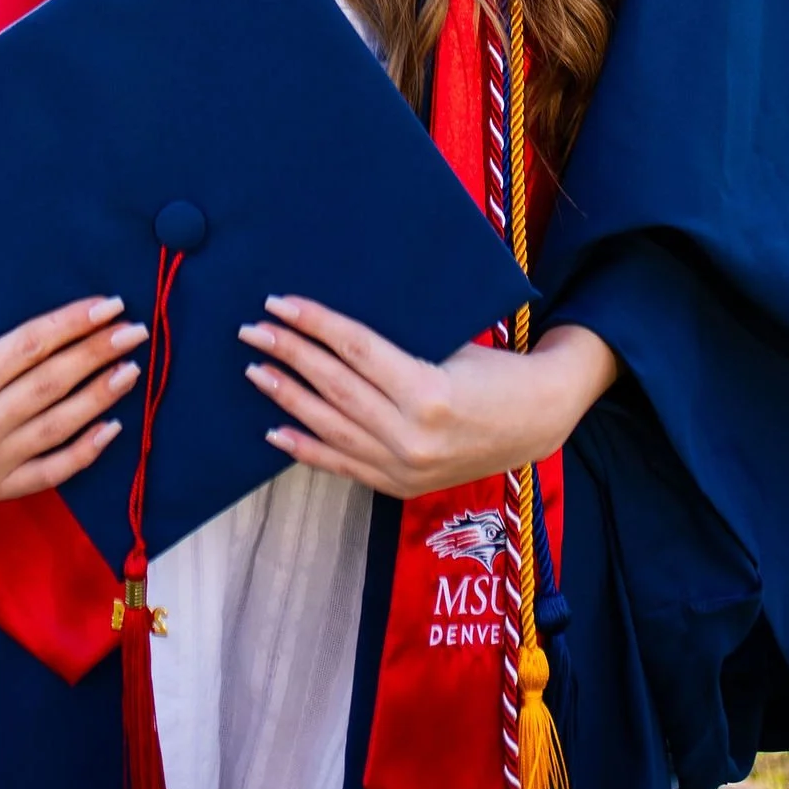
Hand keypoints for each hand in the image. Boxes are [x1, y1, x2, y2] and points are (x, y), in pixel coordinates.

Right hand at [0, 297, 146, 501]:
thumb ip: (8, 334)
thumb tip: (79, 315)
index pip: (31, 346)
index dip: (75, 323)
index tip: (111, 305)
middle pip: (50, 383)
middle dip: (98, 353)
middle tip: (134, 332)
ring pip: (57, 426)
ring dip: (101, 396)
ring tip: (130, 370)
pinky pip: (52, 471)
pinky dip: (86, 450)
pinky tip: (113, 425)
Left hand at [240, 297, 617, 498]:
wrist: (536, 423)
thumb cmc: (495, 371)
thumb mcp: (450, 345)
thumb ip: (395, 347)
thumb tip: (333, 326)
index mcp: (428, 391)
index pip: (355, 350)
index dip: (314, 323)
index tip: (279, 302)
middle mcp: (412, 435)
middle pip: (335, 387)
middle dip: (289, 354)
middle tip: (253, 330)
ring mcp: (404, 467)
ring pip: (331, 427)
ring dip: (288, 397)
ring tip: (256, 370)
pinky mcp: (400, 486)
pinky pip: (343, 466)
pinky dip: (306, 447)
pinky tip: (275, 429)